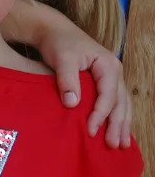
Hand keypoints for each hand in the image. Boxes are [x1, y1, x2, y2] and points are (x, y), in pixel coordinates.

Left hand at [39, 25, 131, 148]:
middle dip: (117, 125)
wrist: (54, 31)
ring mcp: (112, 77)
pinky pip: (115, 102)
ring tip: (120, 145)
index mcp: (108, 65)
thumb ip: (67, 80)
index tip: (91, 130)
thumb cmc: (58, 43)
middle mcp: (115, 71)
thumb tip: (73, 104)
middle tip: (113, 146)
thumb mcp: (62, 58)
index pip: (108, 95)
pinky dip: (117, 117)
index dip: (101, 114)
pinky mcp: (104, 81)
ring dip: (121, 124)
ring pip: (122, 104)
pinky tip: (117, 131)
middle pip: (120, 102)